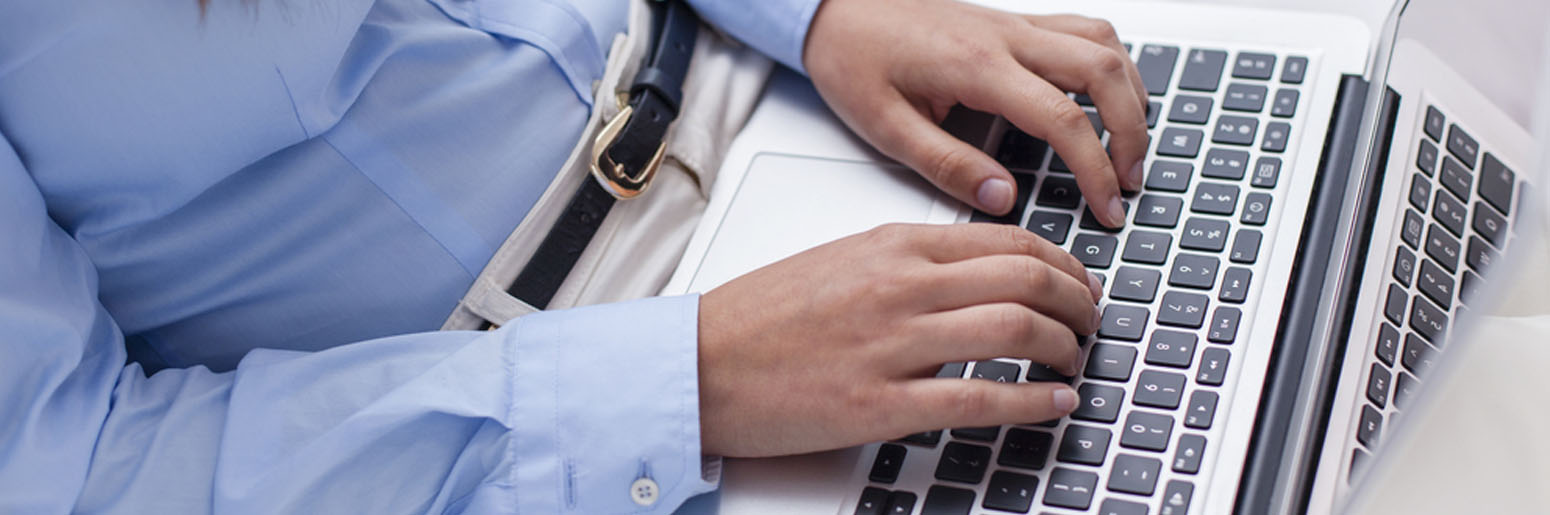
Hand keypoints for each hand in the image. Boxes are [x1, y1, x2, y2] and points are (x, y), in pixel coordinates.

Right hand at [697, 223, 1101, 456]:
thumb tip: (975, 275)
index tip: (1077, 282)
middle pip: (1027, 278)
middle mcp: (901, 285)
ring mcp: (894, 344)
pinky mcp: (882, 404)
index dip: (1062, 263)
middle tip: (1090, 322)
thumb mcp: (841, 261)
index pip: (1008, 237)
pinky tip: (1053, 404)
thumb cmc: (760, 317)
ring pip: (1017, 330)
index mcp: (892, 244)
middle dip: (1078, 302)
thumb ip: (908, 262)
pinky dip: (1033, 402)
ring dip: (1064, 348)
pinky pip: (981, 399)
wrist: (699, 363)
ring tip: (1074, 362)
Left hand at [803, 0, 1148, 227]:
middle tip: (1130, 183)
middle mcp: (1005, 36)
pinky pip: (1083, 31)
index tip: (1107, 208)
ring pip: (1103, 44)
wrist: (836, 8)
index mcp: (975, 66)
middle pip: (1104, 71)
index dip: (1096, 169)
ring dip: (1130, 94)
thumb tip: (1003, 198)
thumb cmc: (854, 59)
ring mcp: (1014, 23)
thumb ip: (947, 164)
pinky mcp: (1013, 20)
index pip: (1062, 118)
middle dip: (1132, 132)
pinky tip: (1107, 99)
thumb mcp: (884, 127)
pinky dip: (1110, 64)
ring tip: (1130, 147)